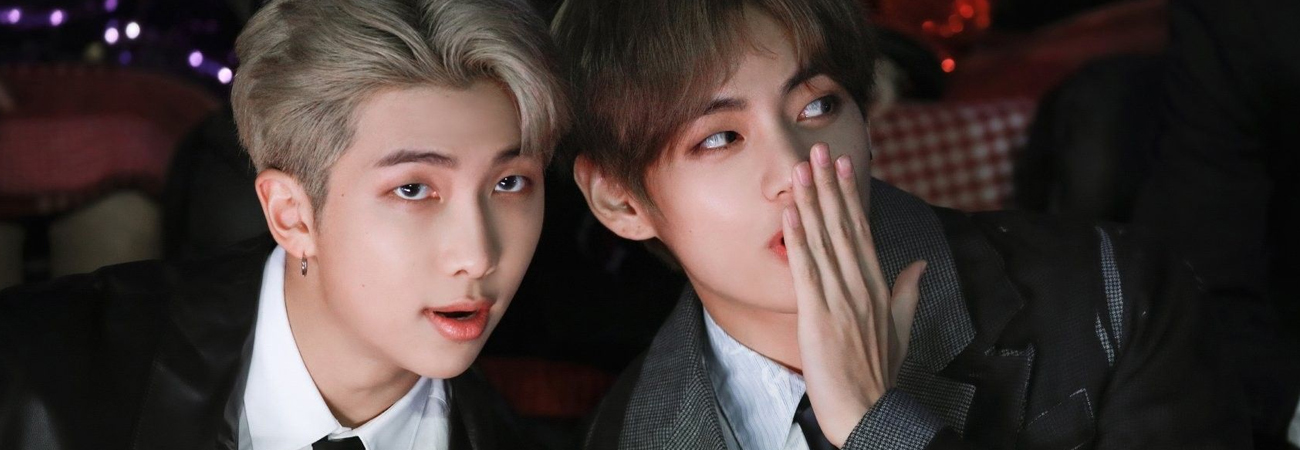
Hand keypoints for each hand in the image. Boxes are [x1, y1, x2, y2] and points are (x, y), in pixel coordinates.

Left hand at [783, 143, 925, 445]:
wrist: (868, 410)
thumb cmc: (879, 374)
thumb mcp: (901, 330)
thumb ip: (908, 292)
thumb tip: (918, 264)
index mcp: (878, 286)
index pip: (862, 230)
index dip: (851, 196)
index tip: (845, 166)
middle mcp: (861, 284)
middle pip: (844, 224)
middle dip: (830, 185)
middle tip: (819, 150)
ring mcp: (840, 296)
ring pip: (824, 238)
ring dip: (812, 200)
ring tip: (802, 167)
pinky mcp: (818, 312)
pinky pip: (806, 266)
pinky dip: (798, 235)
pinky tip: (790, 209)